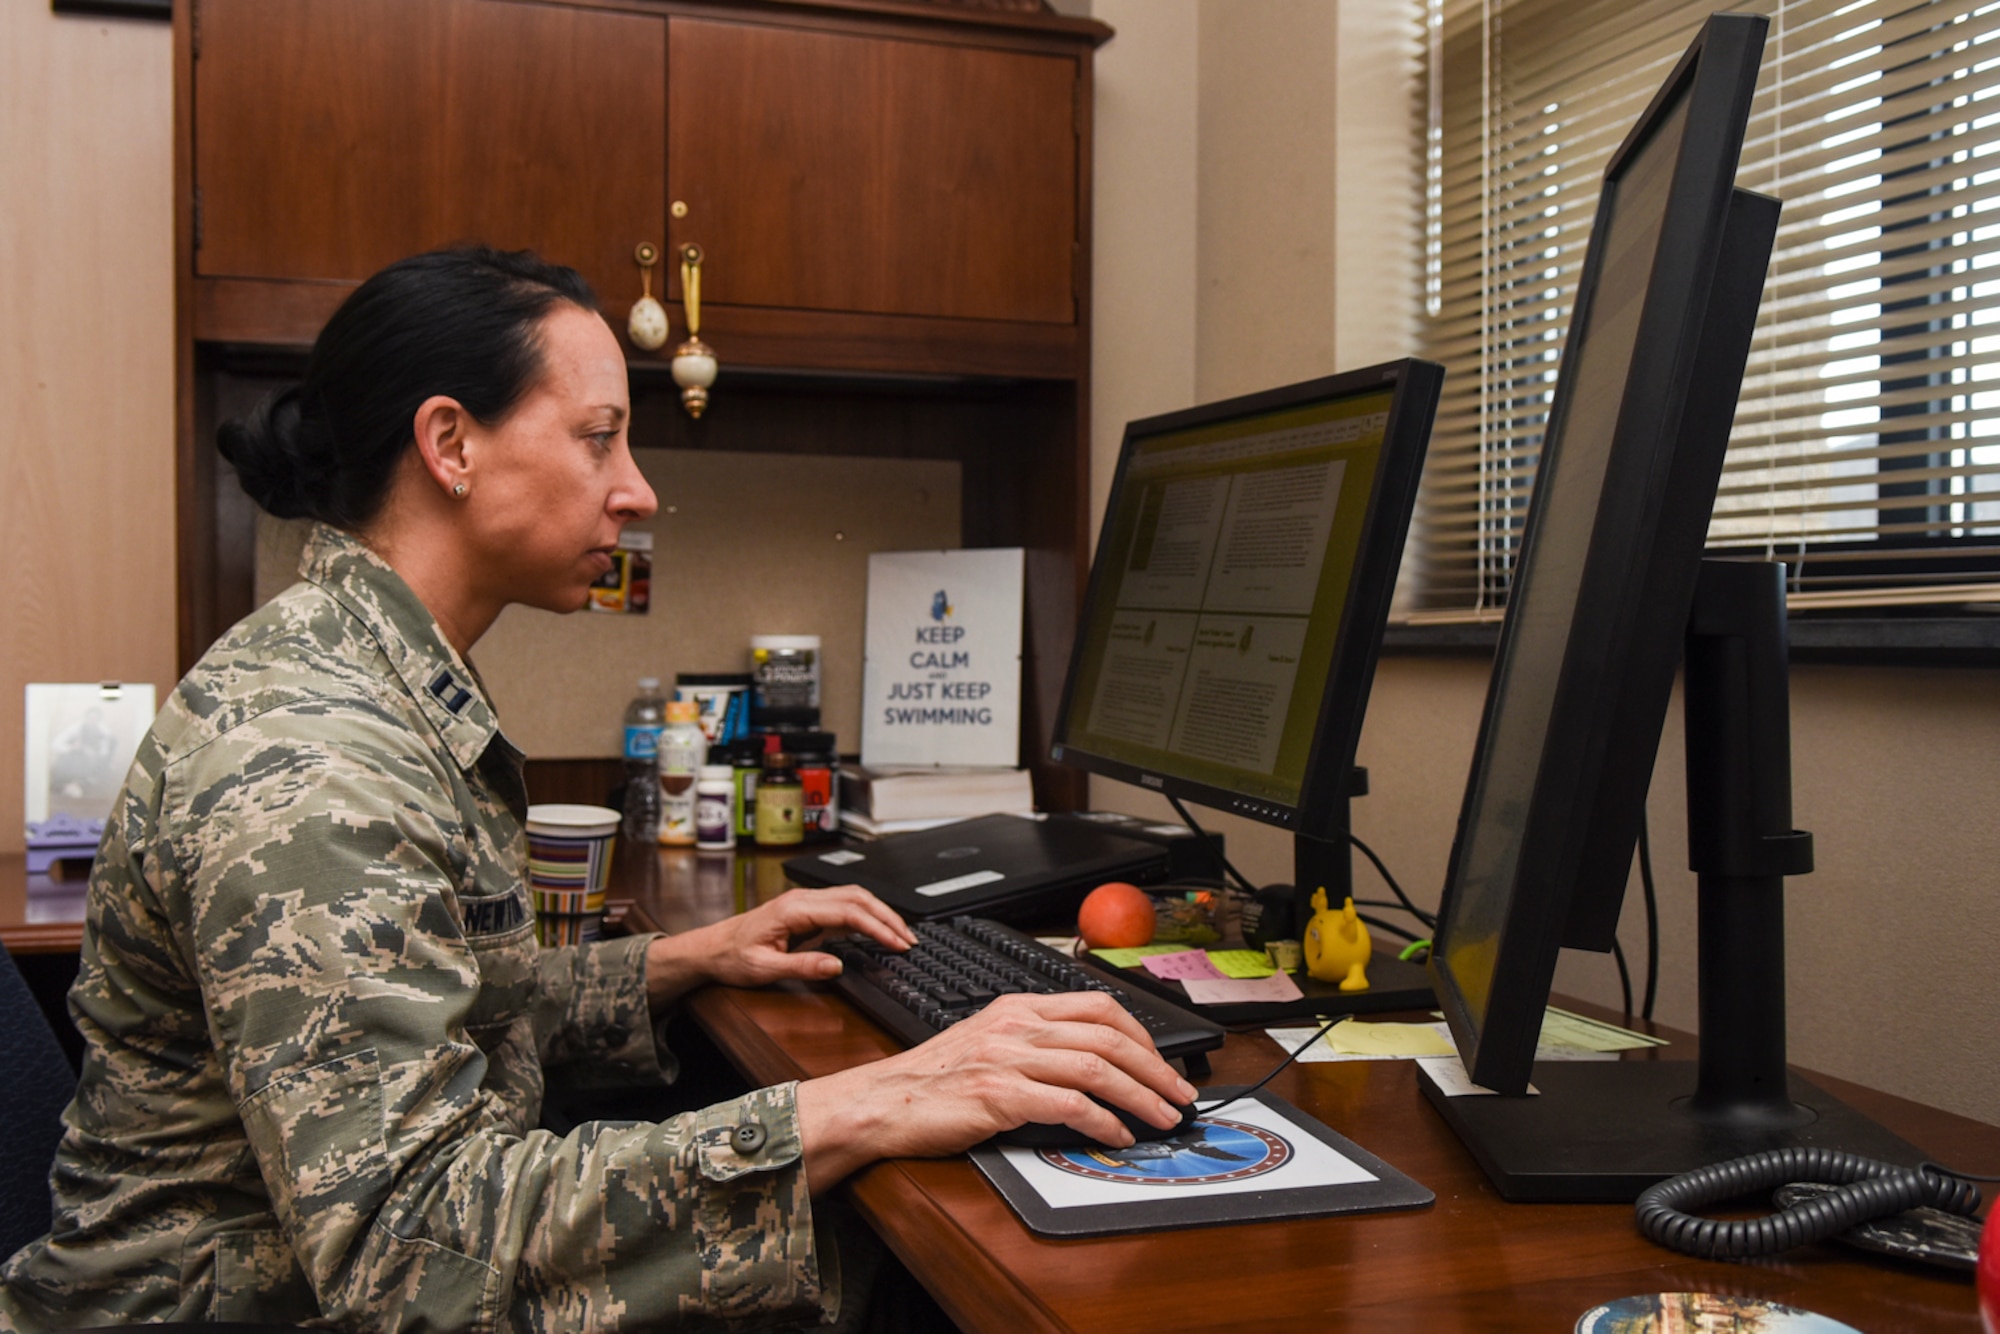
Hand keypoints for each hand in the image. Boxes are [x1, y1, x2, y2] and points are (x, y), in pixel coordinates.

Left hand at [644, 886, 914, 1006]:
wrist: (711, 949)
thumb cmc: (732, 957)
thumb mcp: (764, 969)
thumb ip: (802, 966)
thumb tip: (836, 965)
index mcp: (795, 909)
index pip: (849, 912)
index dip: (878, 927)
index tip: (897, 943)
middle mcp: (803, 900)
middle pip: (858, 898)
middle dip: (888, 917)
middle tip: (910, 939)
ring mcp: (806, 903)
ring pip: (853, 898)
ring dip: (880, 914)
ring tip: (901, 935)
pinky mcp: (807, 911)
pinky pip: (843, 907)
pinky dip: (866, 916)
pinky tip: (878, 930)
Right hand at [793, 991, 1199, 1191]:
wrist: (882, 1102)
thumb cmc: (934, 1081)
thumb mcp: (989, 1044)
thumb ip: (1036, 1045)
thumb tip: (1094, 1066)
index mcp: (1018, 1008)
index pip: (1098, 1007)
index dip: (1141, 1036)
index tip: (1162, 1063)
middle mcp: (1016, 1025)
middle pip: (1108, 1035)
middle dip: (1154, 1068)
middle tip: (1179, 1095)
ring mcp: (1007, 1057)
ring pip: (1096, 1067)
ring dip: (1139, 1096)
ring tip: (1161, 1118)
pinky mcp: (998, 1094)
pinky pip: (1067, 1104)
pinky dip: (1101, 1121)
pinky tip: (1116, 1135)